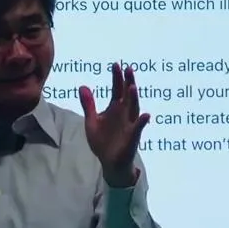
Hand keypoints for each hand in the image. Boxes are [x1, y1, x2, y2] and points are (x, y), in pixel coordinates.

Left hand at [79, 63, 150, 186]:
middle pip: (127, 95)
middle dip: (128, 82)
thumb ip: (88, 105)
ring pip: (134, 109)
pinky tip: (146, 115)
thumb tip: (83, 86)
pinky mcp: (132, 138)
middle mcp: (124, 113)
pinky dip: (142, 122)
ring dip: (134, 98)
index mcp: (114, 108)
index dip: (117, 77)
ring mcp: (130, 124)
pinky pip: (138, 129)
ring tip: (132, 87)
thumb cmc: (102, 141)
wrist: (109, 162)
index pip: (117, 89)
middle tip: (128, 69)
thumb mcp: (92, 121)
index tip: (116, 65)